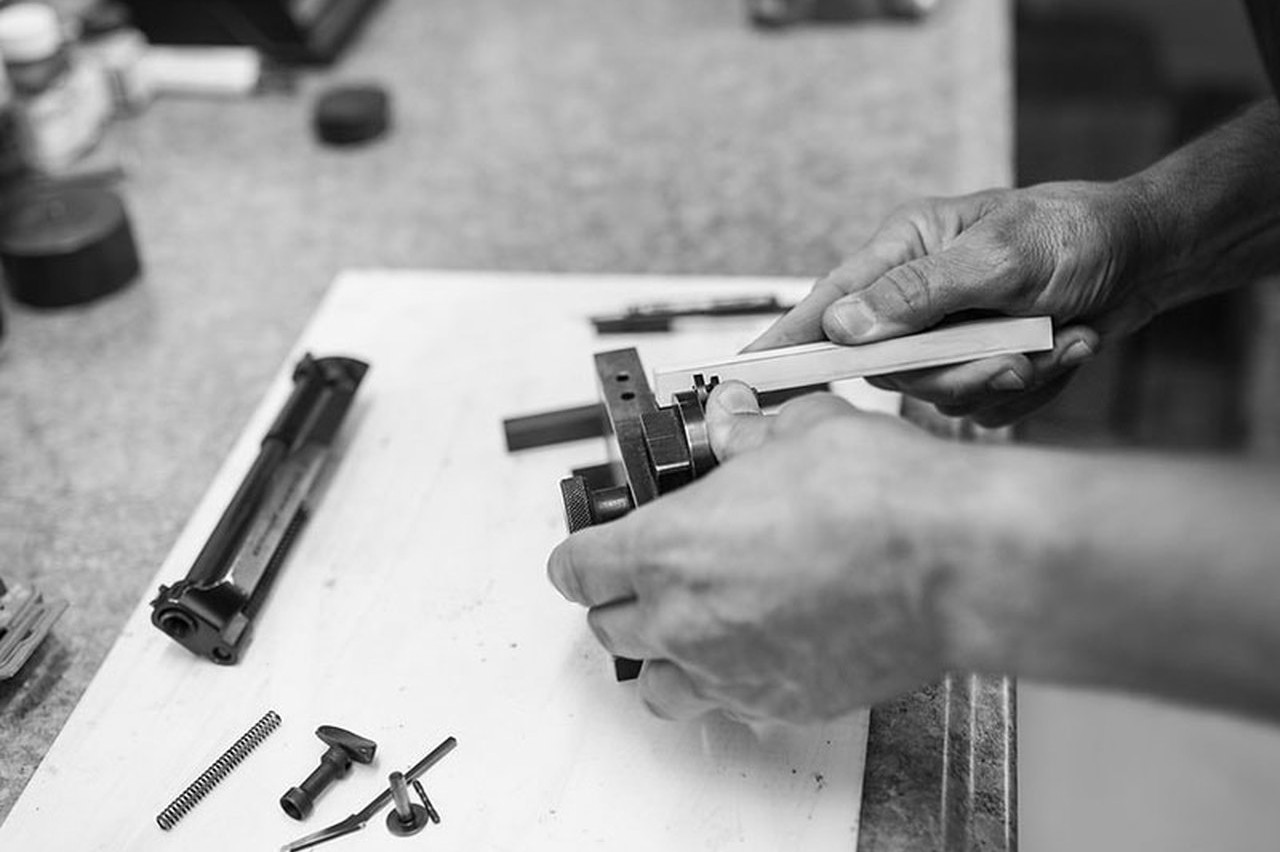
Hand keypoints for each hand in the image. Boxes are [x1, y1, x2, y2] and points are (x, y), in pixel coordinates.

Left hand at [546, 381, 981, 723]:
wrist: (949, 561)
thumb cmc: (877, 498)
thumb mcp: (798, 431)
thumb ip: (746, 435)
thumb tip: (731, 423)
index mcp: (668, 548)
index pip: (578, 567)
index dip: (580, 554)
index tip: (590, 551)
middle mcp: (685, 620)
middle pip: (608, 628)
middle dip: (620, 599)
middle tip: (650, 577)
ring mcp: (730, 672)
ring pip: (658, 687)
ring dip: (662, 657)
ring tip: (691, 628)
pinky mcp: (781, 704)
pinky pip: (728, 704)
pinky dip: (729, 683)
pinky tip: (758, 649)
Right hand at [749, 181, 1163, 424]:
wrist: (1146, 257)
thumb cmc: (1073, 233)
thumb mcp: (999, 255)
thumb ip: (917, 293)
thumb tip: (842, 328)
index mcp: (901, 251)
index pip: (826, 304)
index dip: (784, 343)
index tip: (742, 378)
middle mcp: (914, 299)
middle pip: (887, 367)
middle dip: (953, 372)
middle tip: (1010, 359)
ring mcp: (947, 337)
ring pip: (937, 395)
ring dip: (1004, 378)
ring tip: (1057, 342)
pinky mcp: (980, 368)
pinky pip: (983, 408)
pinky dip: (1033, 387)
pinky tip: (1067, 346)